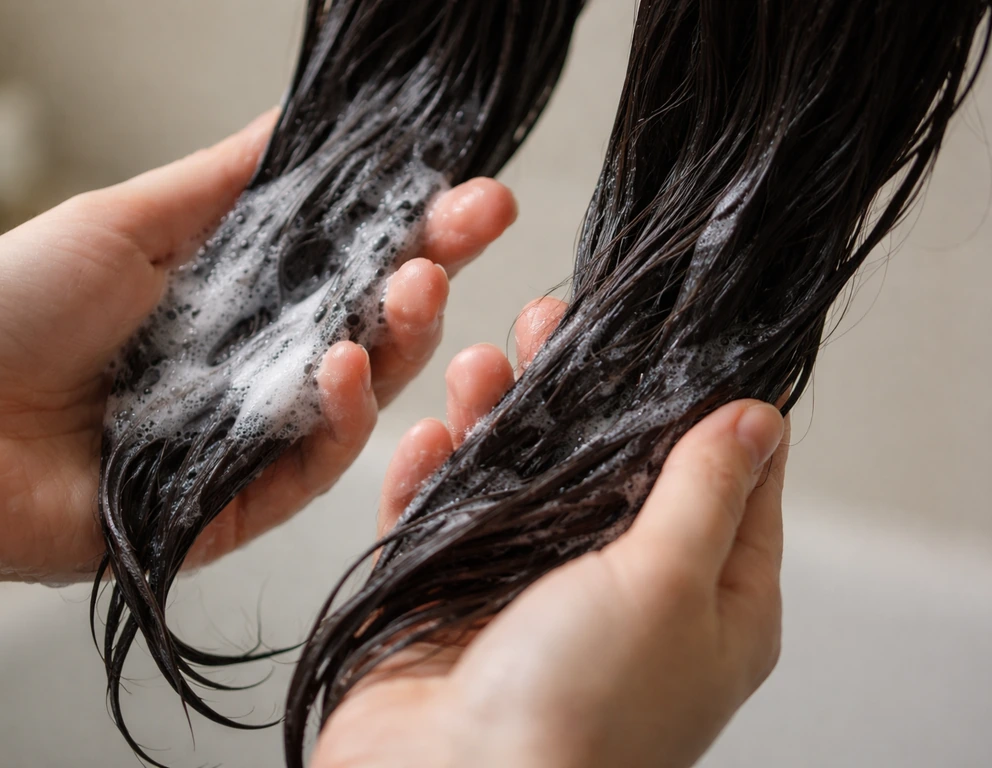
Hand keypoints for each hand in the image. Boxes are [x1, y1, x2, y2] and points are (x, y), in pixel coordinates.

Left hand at [0, 109, 517, 584]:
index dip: (415, 229)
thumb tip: (301, 120)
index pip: (348, 264)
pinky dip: (339, 418)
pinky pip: (313, 466)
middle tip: (467, 232)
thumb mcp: (129, 221)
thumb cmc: (7, 308)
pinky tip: (344, 365)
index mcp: (237, 300)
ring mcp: (251, 438)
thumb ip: (228, 182)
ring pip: (357, 396)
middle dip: (428, 277)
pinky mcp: (238, 505)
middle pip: (368, 328)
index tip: (473, 196)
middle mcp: (255, 368)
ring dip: (398, 338)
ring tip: (415, 286)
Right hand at [313, 297, 789, 767]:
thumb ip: (703, 493)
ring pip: (521, 480)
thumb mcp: (667, 586)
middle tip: (551, 321)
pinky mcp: (454, 600)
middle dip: (580, 393)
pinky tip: (428, 434)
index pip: (726, 482)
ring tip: (481, 364)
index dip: (700, 404)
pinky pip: (444, 518)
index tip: (670, 332)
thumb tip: (758, 418)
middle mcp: (624, 595)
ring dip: (497, 420)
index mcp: (708, 603)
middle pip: (608, 466)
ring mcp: (534, 595)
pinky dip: (433, 476)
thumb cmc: (579, 716)